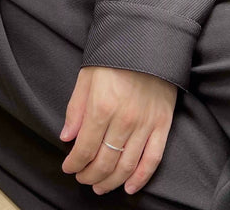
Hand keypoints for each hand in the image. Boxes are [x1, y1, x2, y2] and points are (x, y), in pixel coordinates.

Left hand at [60, 66, 177, 195]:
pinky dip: (141, 178)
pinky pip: (152, 159)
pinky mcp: (162, 125)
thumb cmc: (113, 58)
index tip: (68, 167)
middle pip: (105, 161)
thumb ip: (76, 109)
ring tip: (100, 186)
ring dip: (111, 181)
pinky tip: (129, 187)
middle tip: (82, 179)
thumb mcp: (86, 77)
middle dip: (90, 175)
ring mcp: (145, 124)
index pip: (85, 147)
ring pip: (126, 165)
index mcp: (101, 107)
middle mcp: (124, 120)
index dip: (74, 163)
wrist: (147, 42)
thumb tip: (66, 137)